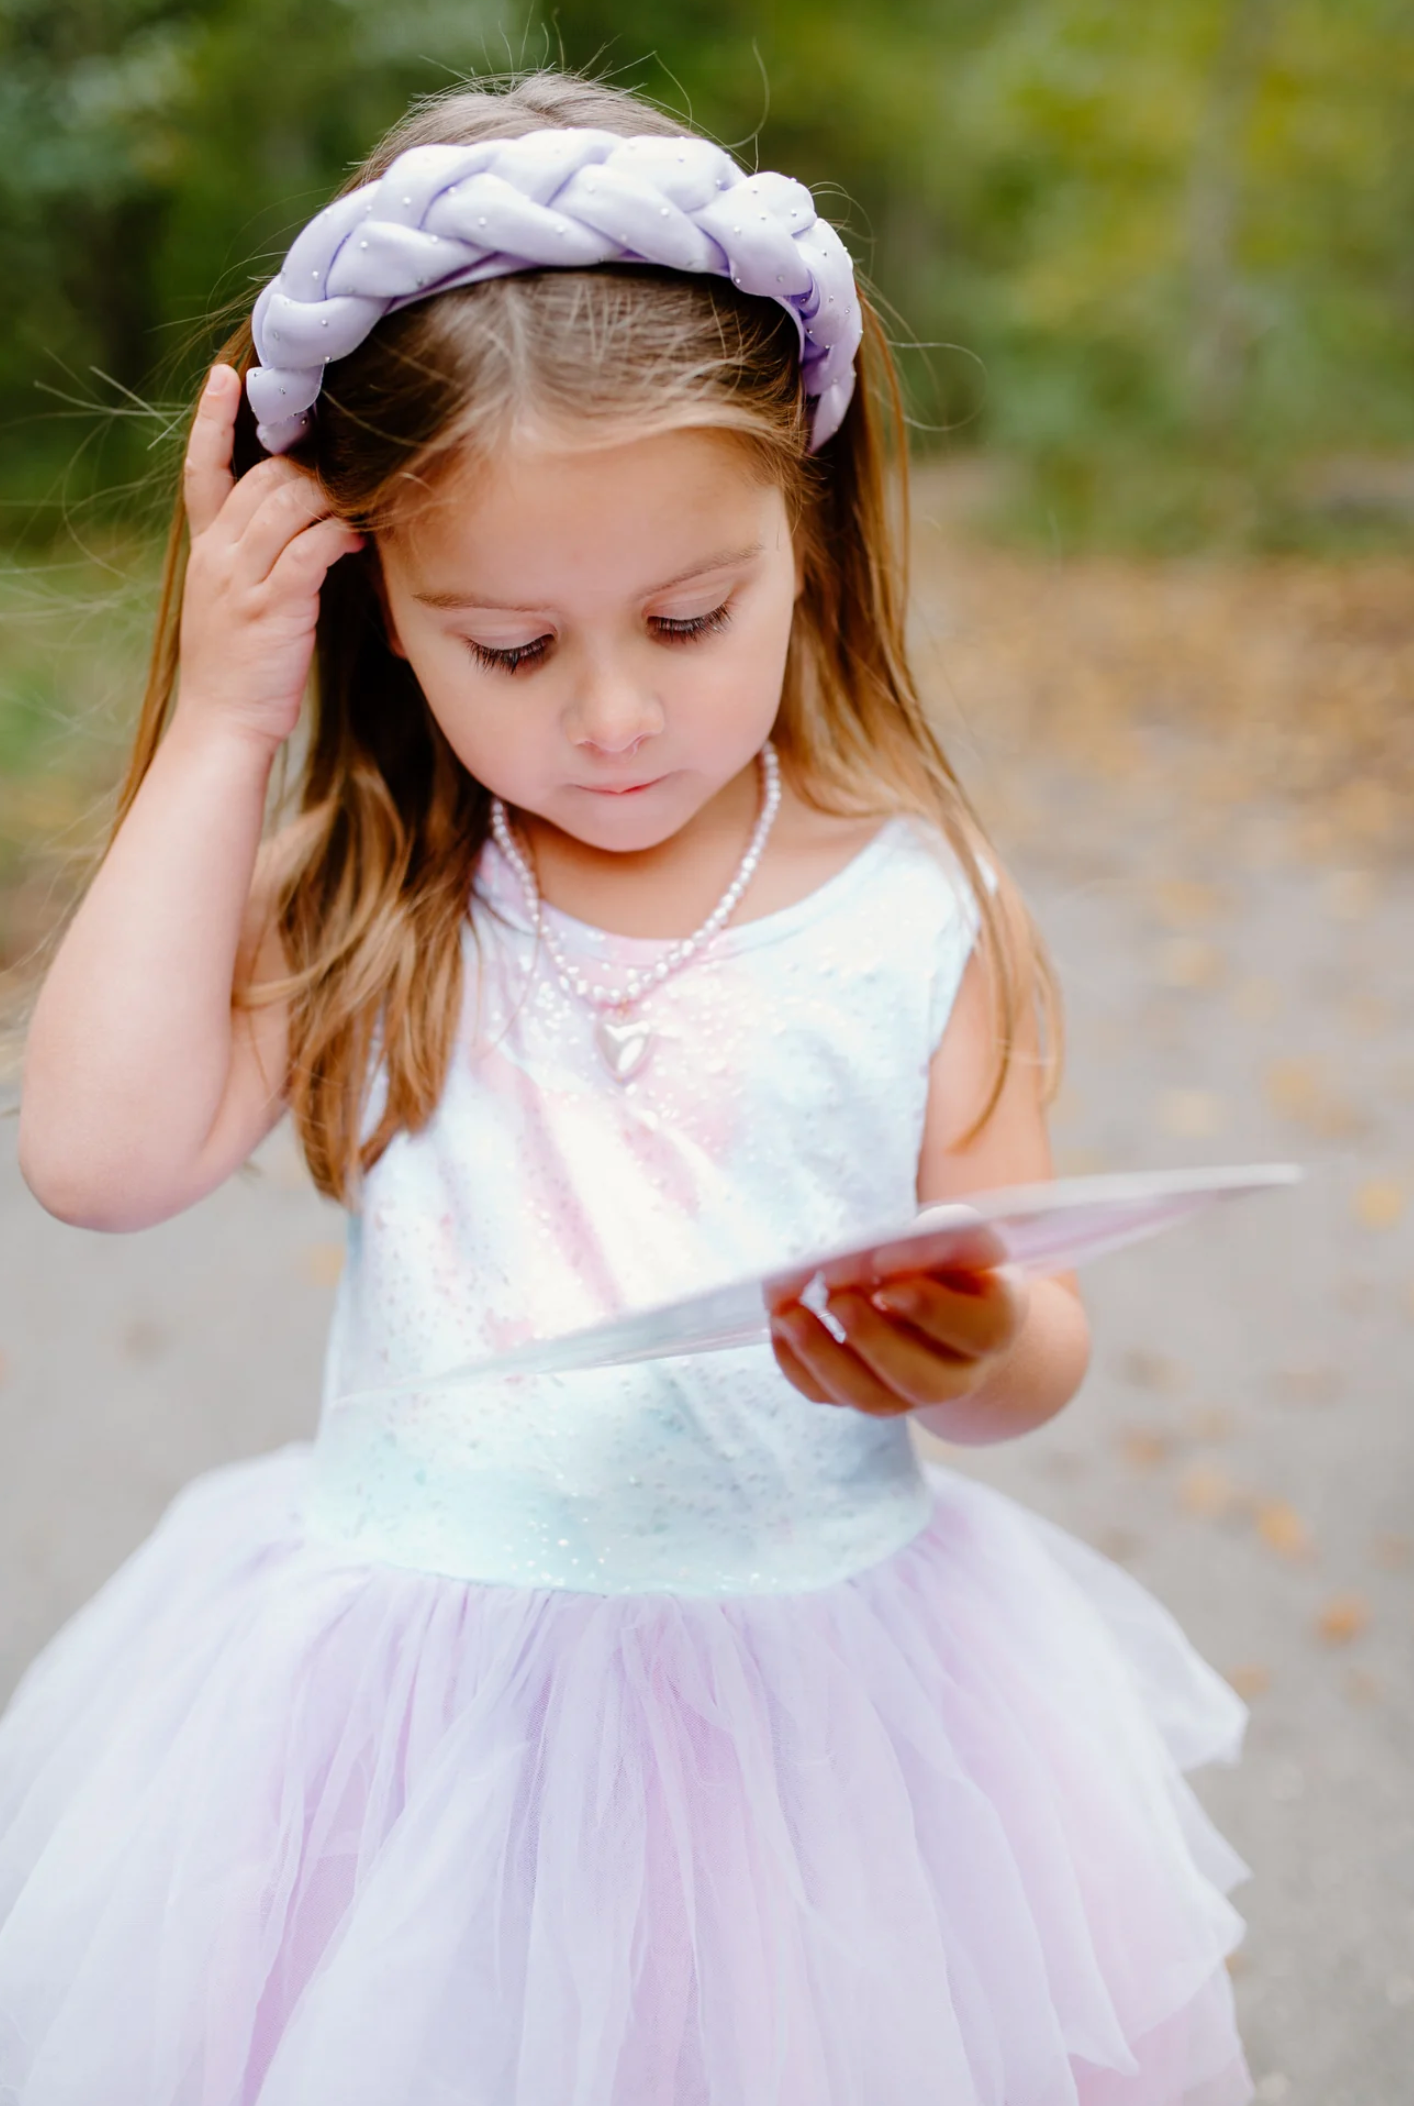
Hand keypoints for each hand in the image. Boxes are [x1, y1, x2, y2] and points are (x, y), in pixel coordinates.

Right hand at [174, 363, 366, 753]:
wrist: (222, 724)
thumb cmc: (239, 667)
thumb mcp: (232, 600)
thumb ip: (253, 556)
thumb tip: (300, 521)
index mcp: (204, 550)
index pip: (199, 469)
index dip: (210, 419)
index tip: (227, 375)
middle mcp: (217, 555)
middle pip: (260, 475)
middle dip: (305, 459)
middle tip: (346, 459)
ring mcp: (242, 579)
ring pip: (286, 502)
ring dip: (331, 493)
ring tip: (362, 496)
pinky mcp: (273, 606)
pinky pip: (309, 549)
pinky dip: (339, 534)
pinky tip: (360, 536)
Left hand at [768, 1263, 1027, 1417]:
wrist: (949, 1305)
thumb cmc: (953, 1263)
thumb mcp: (957, 1241)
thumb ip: (932, 1245)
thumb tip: (877, 1255)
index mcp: (995, 1326)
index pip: (977, 1330)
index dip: (933, 1310)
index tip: (889, 1284)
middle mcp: (959, 1374)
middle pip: (921, 1380)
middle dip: (872, 1340)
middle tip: (836, 1297)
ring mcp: (911, 1395)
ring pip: (871, 1398)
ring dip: (823, 1358)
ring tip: (788, 1315)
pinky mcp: (869, 1396)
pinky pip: (831, 1397)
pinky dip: (798, 1368)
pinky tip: (780, 1328)